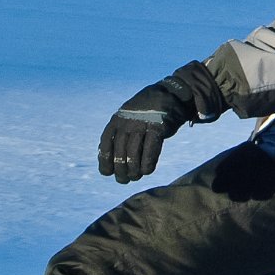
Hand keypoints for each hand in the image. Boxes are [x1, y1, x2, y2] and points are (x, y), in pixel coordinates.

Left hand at [97, 63, 225, 183]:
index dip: (105, 161)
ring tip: (136, 177)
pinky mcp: (158, 127)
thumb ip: (118, 134)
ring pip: (133, 153)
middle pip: (119, 152)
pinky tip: (147, 171)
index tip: (108, 173)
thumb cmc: (147, 112)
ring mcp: (143, 124)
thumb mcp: (127, 118)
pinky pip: (151, 149)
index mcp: (117, 120)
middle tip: (124, 180)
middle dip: (120, 170)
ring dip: (134, 170)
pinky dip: (148, 163)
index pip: (105, 144)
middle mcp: (127, 122)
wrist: (169, 95)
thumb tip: (106, 157)